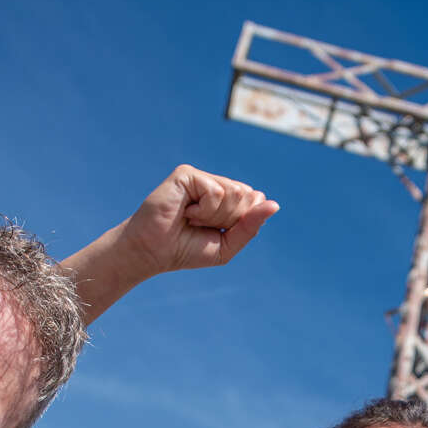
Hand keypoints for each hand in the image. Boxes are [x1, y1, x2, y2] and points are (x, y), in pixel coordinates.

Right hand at [115, 164, 278, 278]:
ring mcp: (201, 177)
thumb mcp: (228, 245)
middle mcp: (216, 183)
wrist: (153, 252)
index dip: (240, 222)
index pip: (256, 201)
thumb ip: (251, 225)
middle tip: (201, 225)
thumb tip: (274, 204)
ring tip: (192, 219)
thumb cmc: (186, 250)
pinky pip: (216, 191)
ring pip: (234, 193)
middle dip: (228, 219)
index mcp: (228, 198)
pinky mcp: (187, 174)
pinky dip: (204, 210)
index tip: (216, 232)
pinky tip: (186, 212)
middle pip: (247, 196)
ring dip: (214, 216)